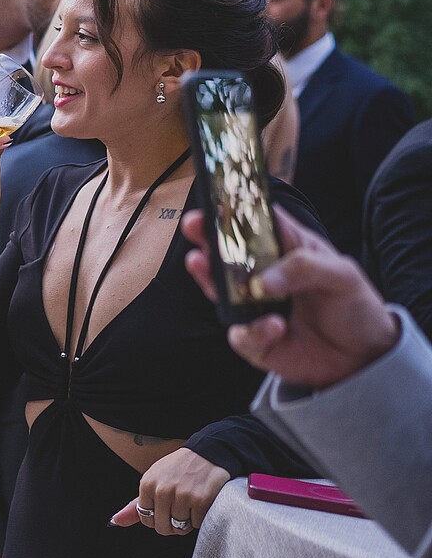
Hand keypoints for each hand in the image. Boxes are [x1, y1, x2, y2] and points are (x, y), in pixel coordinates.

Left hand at [111, 447, 229, 534]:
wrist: (207, 453)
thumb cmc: (178, 469)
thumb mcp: (152, 481)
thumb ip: (134, 505)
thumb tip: (115, 521)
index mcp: (147, 485)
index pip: (146, 520)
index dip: (157, 519)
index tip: (164, 511)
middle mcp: (162, 490)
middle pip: (163, 528)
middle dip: (172, 525)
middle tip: (179, 510)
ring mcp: (182, 496)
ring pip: (181, 527)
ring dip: (187, 521)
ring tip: (191, 504)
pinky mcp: (201, 501)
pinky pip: (197, 524)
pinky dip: (200, 518)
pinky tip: (201, 502)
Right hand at [182, 208, 400, 388]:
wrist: (364, 357)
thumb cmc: (355, 307)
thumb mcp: (343, 276)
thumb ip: (306, 268)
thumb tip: (264, 281)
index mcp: (287, 250)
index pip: (257, 223)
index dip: (237, 210)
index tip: (218, 199)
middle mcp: (265, 276)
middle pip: (227, 253)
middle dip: (206, 237)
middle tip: (193, 223)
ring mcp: (256, 308)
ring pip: (219, 291)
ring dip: (207, 277)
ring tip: (201, 263)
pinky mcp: (257, 340)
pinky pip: (242, 335)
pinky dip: (254, 330)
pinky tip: (275, 326)